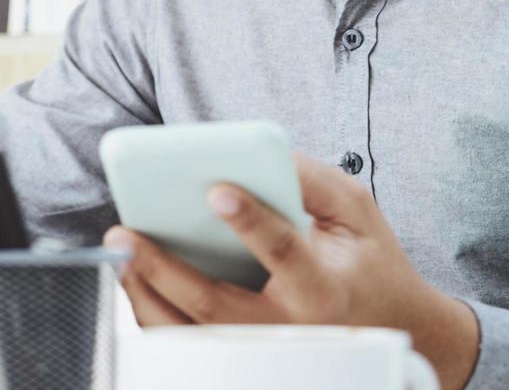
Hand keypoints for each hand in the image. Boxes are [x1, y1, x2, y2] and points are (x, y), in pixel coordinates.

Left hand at [102, 152, 480, 389]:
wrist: (388, 324)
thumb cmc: (366, 260)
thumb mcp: (355, 210)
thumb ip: (311, 178)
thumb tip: (258, 151)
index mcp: (324, 289)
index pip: (285, 254)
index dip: (252, 222)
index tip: (216, 190)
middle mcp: (289, 329)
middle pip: (216, 305)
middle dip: (165, 267)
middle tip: (127, 231)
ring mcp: (259, 350)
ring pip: (190, 333)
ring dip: (145, 292)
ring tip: (120, 250)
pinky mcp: (239, 356)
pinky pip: (185, 341)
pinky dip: (152, 310)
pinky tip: (132, 273)